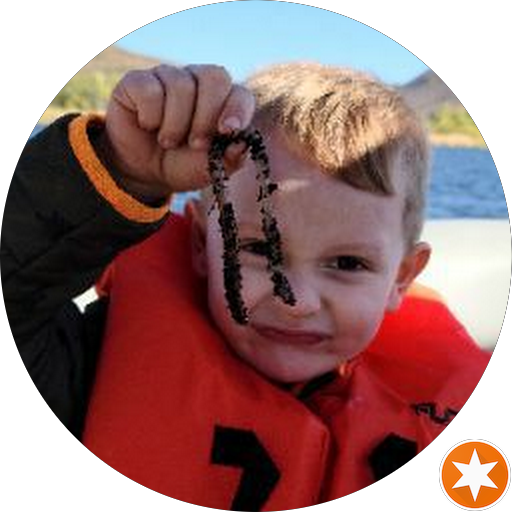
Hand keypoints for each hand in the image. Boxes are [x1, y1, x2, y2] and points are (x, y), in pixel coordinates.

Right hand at [103, 64, 255, 199]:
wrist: (143, 172)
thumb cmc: (181, 165)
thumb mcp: (207, 169)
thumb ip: (229, 159)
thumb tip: (242, 144)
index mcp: (223, 101)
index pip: (240, 94)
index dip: (238, 110)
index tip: (227, 131)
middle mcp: (198, 82)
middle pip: (215, 78)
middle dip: (206, 117)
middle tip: (196, 144)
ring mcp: (168, 77)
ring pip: (180, 85)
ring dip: (175, 124)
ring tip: (168, 142)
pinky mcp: (138, 81)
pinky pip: (149, 89)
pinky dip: (150, 117)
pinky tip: (148, 126)